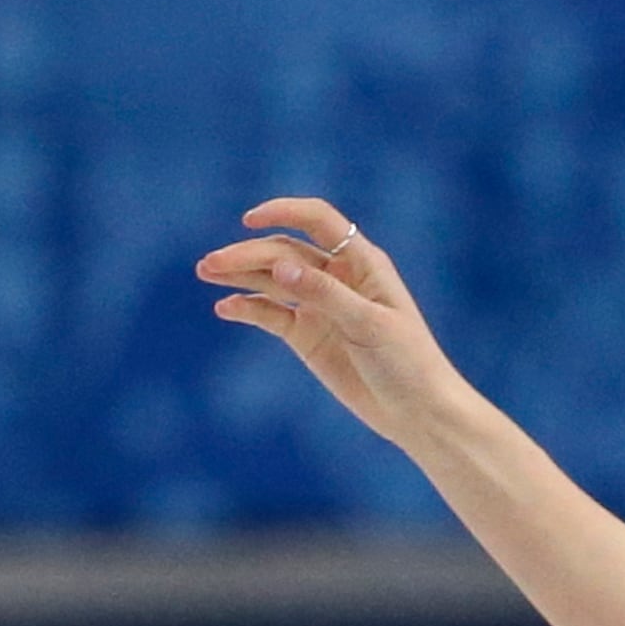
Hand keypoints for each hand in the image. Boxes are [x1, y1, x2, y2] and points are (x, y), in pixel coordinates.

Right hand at [193, 198, 464, 441]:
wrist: (418, 413)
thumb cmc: (408, 363)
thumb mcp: (369, 324)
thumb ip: (325, 294)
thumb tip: (280, 267)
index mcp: (361, 263)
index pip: (318, 221)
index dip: (283, 212)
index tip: (249, 219)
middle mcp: (337, 277)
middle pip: (284, 253)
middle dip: (248, 255)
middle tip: (211, 265)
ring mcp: (319, 306)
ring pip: (272, 280)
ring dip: (240, 274)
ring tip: (206, 273)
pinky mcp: (307, 335)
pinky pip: (271, 315)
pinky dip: (248, 309)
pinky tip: (226, 309)